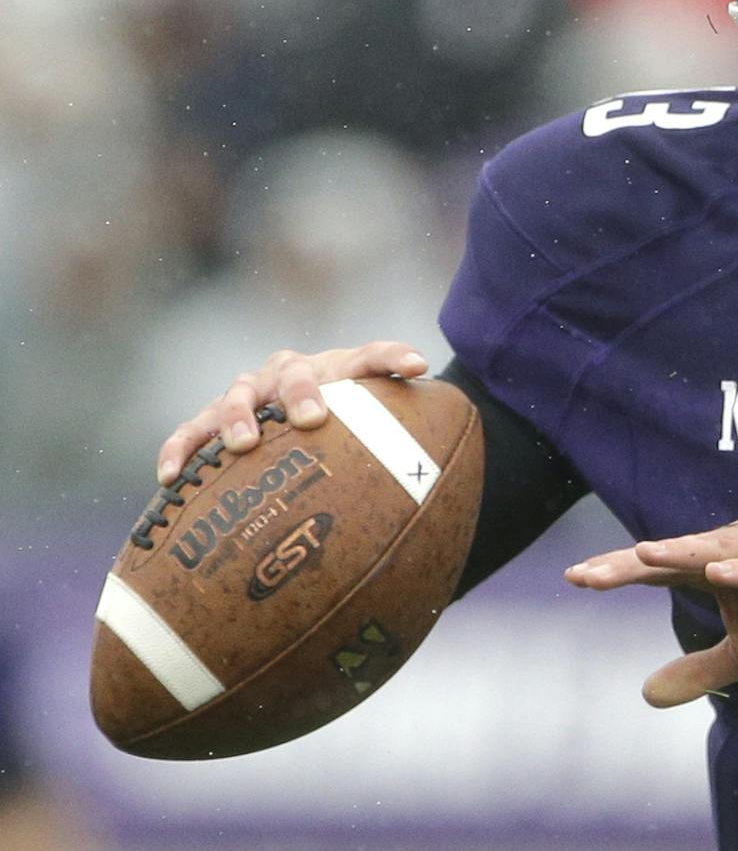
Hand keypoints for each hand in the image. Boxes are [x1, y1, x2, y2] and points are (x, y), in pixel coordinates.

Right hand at [155, 340, 431, 483]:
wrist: (296, 426)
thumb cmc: (345, 435)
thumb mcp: (378, 438)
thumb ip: (411, 448)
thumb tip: (454, 492)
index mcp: (338, 370)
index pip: (371, 358)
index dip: (394, 357)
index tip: (417, 367)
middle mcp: (290, 374)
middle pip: (297, 372)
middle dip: (304, 392)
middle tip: (313, 419)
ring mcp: (248, 394)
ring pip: (238, 396)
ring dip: (240, 417)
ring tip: (244, 444)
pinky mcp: (211, 422)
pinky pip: (189, 433)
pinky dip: (180, 449)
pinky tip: (170, 478)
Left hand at [565, 520, 737, 705]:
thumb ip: (699, 669)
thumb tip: (644, 694)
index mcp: (718, 570)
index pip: (659, 568)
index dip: (618, 571)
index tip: (573, 578)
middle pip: (676, 555)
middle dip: (631, 563)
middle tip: (585, 575)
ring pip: (718, 552)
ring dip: (681, 552)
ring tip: (643, 554)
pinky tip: (717, 573)